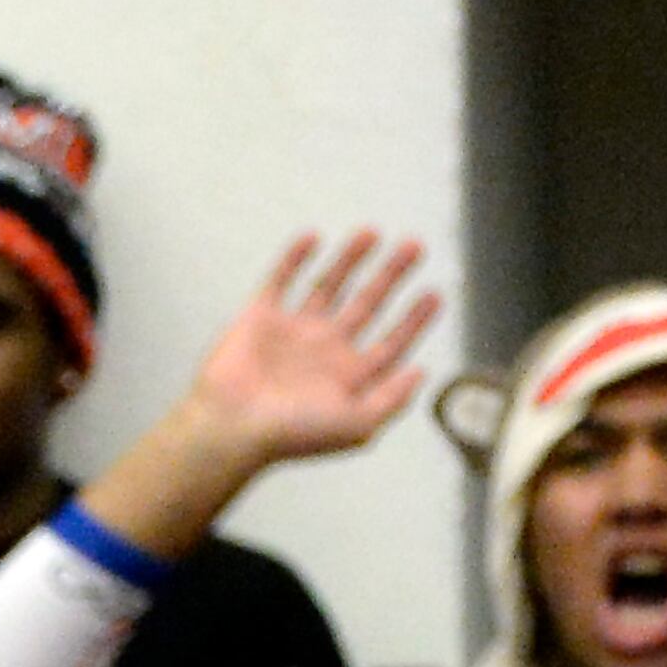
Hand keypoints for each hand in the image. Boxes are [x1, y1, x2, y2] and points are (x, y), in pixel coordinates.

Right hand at [179, 230, 441, 468]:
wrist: (231, 427)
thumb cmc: (292, 435)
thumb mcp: (358, 425)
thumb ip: (392, 399)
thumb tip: (422, 372)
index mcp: (347, 376)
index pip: (390, 342)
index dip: (415, 319)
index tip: (435, 293)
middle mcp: (323, 351)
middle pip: (367, 304)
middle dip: (392, 275)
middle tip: (416, 245)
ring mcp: (291, 332)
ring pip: (328, 285)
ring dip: (350, 259)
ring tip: (373, 232)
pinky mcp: (259, 318)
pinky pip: (280, 280)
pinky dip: (294, 258)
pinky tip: (313, 237)